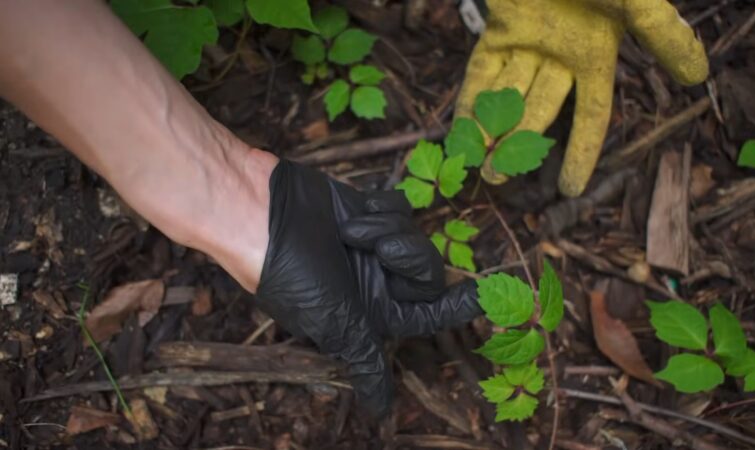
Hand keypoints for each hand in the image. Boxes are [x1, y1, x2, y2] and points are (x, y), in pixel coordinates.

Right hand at [256, 160, 479, 416]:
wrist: (261, 214)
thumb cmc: (297, 275)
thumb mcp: (338, 326)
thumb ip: (367, 363)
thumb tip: (381, 413)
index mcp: (373, 313)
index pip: (429, 314)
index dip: (458, 306)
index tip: (484, 294)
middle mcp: (377, 282)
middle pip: (429, 270)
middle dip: (406, 257)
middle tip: (377, 251)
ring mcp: (373, 246)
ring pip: (416, 236)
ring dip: (385, 231)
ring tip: (350, 232)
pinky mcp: (366, 212)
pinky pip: (398, 208)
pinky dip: (377, 210)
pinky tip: (350, 214)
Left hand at [456, 0, 708, 195]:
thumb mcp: (637, 1)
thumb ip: (662, 35)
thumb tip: (699, 77)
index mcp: (597, 54)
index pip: (590, 115)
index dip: (581, 152)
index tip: (570, 189)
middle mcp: (561, 54)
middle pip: (539, 111)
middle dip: (519, 145)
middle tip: (497, 180)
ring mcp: (528, 41)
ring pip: (508, 96)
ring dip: (492, 130)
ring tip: (477, 168)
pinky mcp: (498, 26)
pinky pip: (482, 72)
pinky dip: (470, 100)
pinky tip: (459, 132)